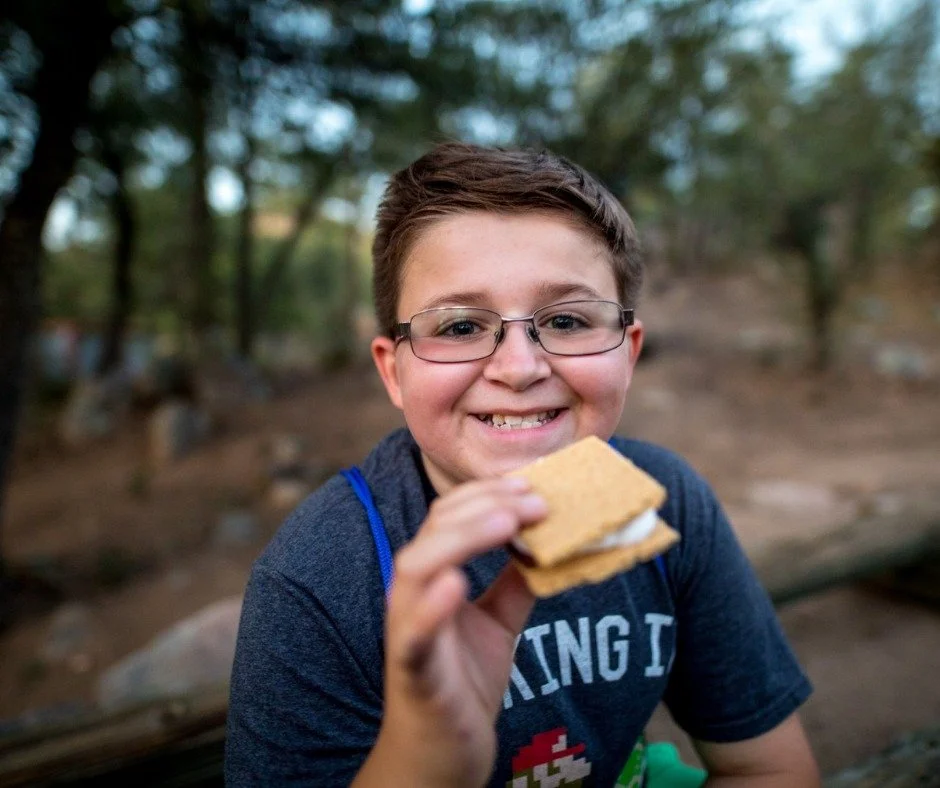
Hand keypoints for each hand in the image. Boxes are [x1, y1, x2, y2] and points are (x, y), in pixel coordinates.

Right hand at [359, 476, 547, 787]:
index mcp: (433, 575)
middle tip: (535, 500)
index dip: (490, 494)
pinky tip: (457, 583)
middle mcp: (413, 593)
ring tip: (507, 522)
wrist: (442, 751)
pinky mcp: (411, 670)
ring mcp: (407, 629)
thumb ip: (516, 583)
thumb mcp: (500, 622)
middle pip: (435, 528)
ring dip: (462, 538)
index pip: (451, 516)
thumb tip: (548, 542)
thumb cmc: (462, 681)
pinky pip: (412, 634)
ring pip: (415, 566)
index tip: (533, 486)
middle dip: (486, 505)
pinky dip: (430, 606)